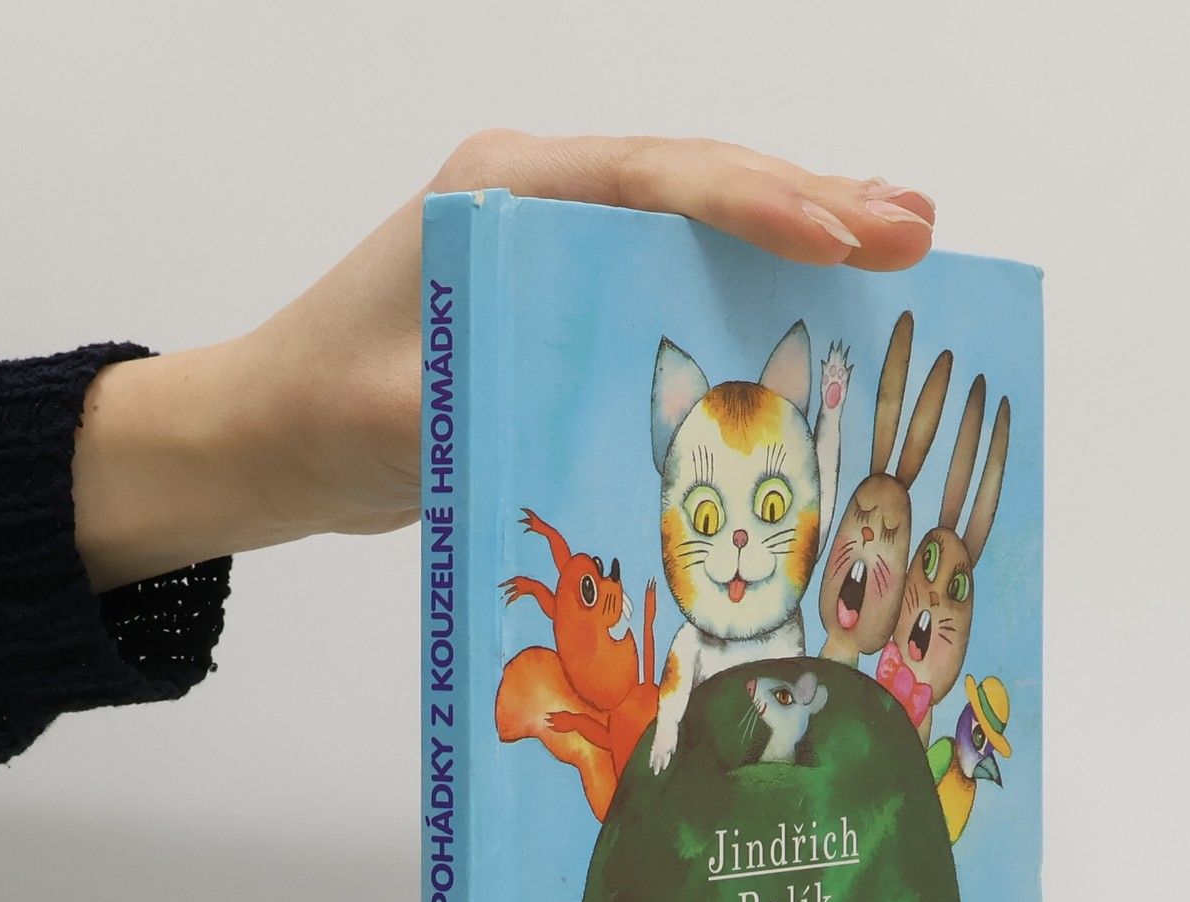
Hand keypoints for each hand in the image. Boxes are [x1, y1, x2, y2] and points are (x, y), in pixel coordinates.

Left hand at [73, 132, 936, 591]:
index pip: (646, 179)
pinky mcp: (570, 292)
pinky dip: (757, 272)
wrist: (271, 433)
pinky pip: (680, 267)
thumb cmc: (324, 412)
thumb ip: (486, 401)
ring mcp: (558, 239)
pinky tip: (824, 284)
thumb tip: (591, 424)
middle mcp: (538, 196)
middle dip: (811, 200)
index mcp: (500, 193)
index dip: (748, 201)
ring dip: (803, 223)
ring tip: (907, 233)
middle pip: (695, 181)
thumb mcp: (402, 415)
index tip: (834, 232)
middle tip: (918, 229)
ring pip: (700, 216)